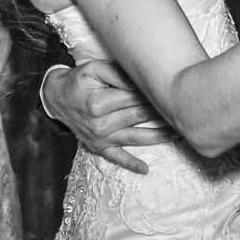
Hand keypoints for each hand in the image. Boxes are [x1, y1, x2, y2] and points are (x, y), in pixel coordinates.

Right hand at [42, 60, 177, 174]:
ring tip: (180, 134)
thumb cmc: (78, 81)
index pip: (134, 98)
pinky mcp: (98, 147)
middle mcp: (101, 123)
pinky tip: (145, 170)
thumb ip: (117, 74)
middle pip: (139, 117)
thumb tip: (140, 80)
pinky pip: (116, 157)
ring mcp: (101, 138)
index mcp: (99, 103)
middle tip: (184, 110)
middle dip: (162, 113)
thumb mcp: (94, 69)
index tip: (172, 91)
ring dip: (159, 137)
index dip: (153, 94)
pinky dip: (131, 164)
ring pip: (136, 138)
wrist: (56, 98)